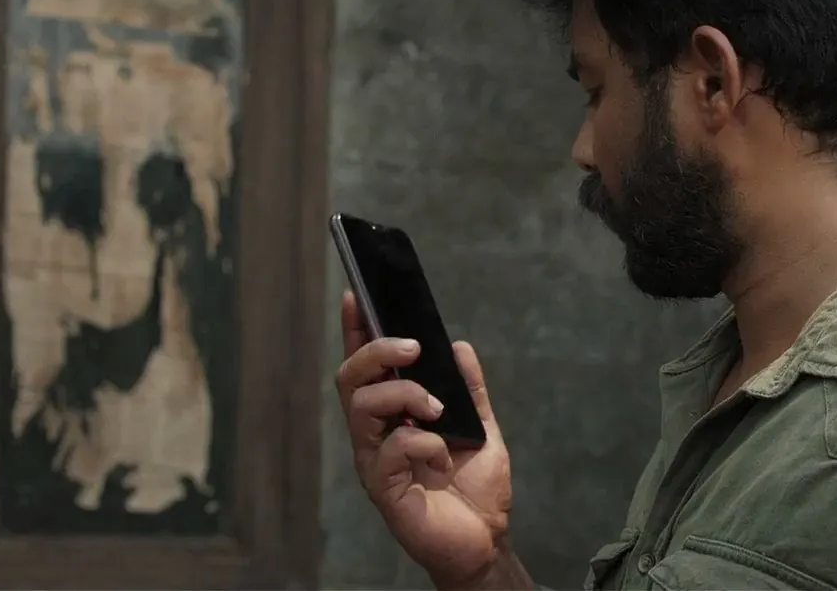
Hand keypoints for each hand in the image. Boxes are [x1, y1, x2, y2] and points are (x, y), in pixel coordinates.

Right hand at [335, 290, 516, 587]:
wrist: (485, 542)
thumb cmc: (476, 491)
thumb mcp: (482, 429)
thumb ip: (469, 391)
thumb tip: (460, 346)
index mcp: (394, 418)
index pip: (367, 369)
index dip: (356, 331)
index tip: (356, 294)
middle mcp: (375, 437)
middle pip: (351, 379)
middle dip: (377, 351)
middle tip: (412, 347)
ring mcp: (375, 462)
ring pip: (362, 406)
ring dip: (403, 394)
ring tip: (437, 407)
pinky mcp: (383, 489)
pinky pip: (391, 448)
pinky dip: (423, 442)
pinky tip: (444, 455)